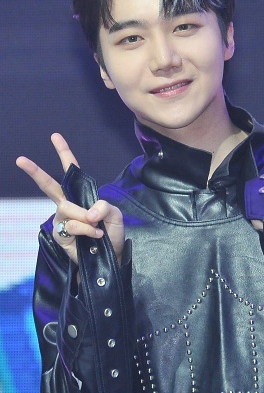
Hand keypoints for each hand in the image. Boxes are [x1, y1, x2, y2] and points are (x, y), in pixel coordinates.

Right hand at [16, 134, 123, 264]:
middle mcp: (68, 204)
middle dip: (35, 172)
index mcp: (81, 195)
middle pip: (49, 185)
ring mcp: (61, 219)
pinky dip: (86, 229)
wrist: (111, 256)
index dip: (64, 153)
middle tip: (20, 159)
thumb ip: (104, 207)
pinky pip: (71, 225)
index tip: (55, 136)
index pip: (71, 172)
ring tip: (97, 229)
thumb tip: (88, 213)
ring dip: (86, 218)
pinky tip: (94, 236)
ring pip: (67, 208)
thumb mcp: (115, 215)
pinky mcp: (59, 234)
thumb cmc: (112, 233)